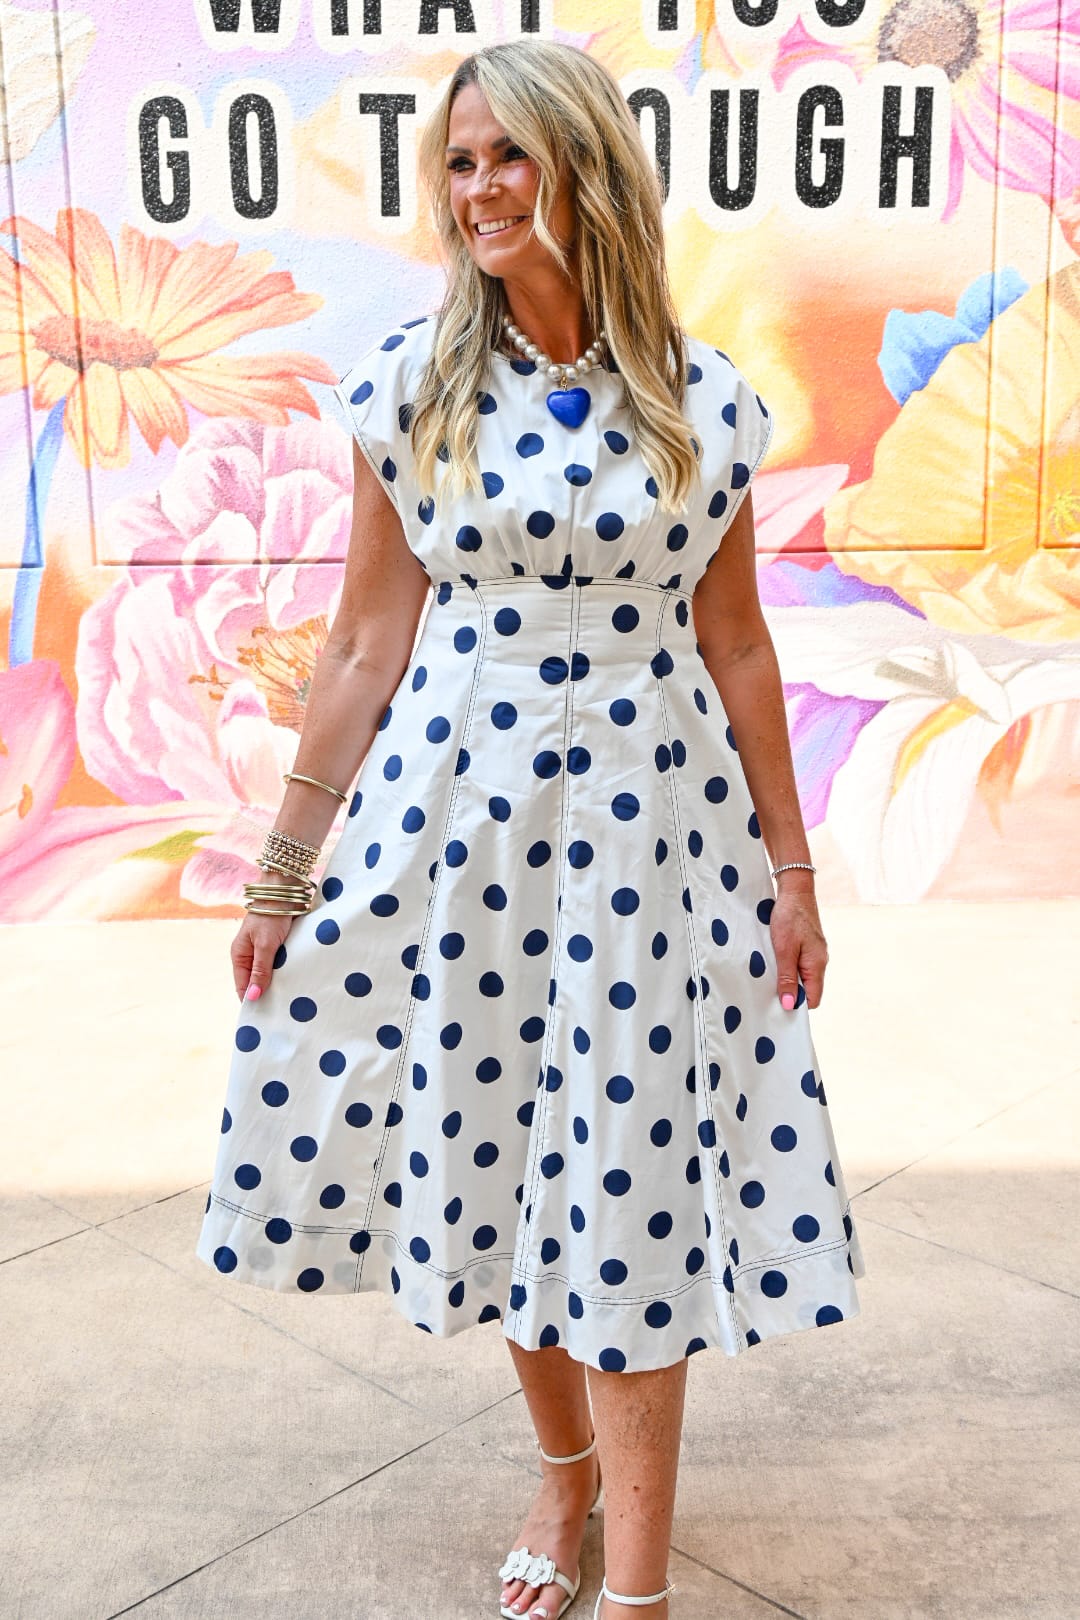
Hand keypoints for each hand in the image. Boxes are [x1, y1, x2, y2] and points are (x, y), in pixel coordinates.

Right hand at [230, 872, 303, 1001]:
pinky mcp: (278, 944)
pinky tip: (297, 982)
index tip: (264, 1018)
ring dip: (278, 984)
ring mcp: (264, 949)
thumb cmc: (271, 914)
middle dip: (266, 995)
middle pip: (256, 982)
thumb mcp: (265, 944)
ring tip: (291, 1001)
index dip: (251, 1002)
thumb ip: (261, 970)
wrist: (285, 889)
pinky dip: (286, 973)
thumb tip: (253, 997)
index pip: (242, 987)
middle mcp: (250, 954)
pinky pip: (280, 964)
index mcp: (239, 955)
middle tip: (281, 1013)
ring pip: (269, 974)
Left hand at [769, 875, 827, 1009]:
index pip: (813, 999)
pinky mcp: (809, 945)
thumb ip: (787, 977)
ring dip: (788, 978)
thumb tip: (790, 1004)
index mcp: (817, 965)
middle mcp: (820, 961)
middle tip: (770, 989)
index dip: (796, 1004)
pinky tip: (775, 960)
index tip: (778, 1004)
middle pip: (808, 989)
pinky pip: (800, 963)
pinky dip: (788, 966)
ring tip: (771, 973)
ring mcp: (815, 953)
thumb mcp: (784, 950)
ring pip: (803, 976)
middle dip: (791, 992)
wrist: (795, 890)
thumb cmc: (789, 918)